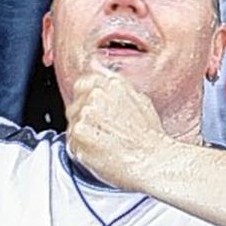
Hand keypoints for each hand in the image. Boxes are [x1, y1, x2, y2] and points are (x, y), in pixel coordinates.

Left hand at [65, 61, 169, 191]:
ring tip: (106, 143)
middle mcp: (96, 94)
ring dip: (83, 134)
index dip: (87, 101)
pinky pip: (71, 140)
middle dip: (85, 119)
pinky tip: (100, 152)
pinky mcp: (78, 132)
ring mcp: (85, 112)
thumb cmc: (150, 138)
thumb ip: (112, 80)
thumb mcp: (139, 99)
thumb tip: (94, 63)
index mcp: (111, 83)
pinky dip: (81, 149)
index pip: (82, 84)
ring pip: (72, 123)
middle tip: (105, 133)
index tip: (96, 114)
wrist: (154, 162)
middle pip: (74, 104)